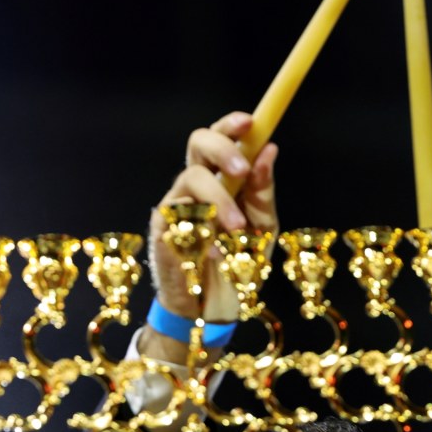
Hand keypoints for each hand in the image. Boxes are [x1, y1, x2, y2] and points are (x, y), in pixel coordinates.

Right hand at [147, 111, 278, 335]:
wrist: (214, 309)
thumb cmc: (237, 266)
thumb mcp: (261, 228)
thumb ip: (263, 192)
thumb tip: (269, 149)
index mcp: (223, 179)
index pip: (222, 139)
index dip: (231, 125)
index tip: (250, 122)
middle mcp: (197, 185)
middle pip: (197, 143)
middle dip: (221, 148)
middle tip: (242, 169)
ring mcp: (178, 205)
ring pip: (191, 178)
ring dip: (219, 199)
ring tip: (239, 228)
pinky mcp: (163, 229)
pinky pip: (178, 214)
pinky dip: (202, 228)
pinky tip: (214, 249)